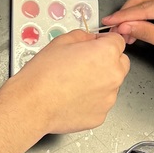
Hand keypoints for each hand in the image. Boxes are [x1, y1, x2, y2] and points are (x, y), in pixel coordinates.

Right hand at [10, 29, 129, 133]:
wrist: (32, 104)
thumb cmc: (43, 74)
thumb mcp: (61, 41)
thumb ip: (83, 37)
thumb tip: (91, 40)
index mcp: (107, 53)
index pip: (118, 42)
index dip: (104, 42)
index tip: (95, 46)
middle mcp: (114, 76)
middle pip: (121, 63)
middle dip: (108, 61)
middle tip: (85, 65)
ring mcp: (109, 98)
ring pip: (112, 85)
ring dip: (100, 82)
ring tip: (75, 84)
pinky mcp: (101, 116)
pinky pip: (101, 104)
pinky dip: (92, 101)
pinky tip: (73, 98)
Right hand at [102, 0, 153, 76]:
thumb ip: (145, 32)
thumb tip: (124, 26)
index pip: (145, 6)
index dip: (124, 16)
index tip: (109, 22)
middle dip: (128, 13)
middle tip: (114, 29)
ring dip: (135, 14)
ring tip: (125, 32)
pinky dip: (145, 14)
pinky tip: (137, 27)